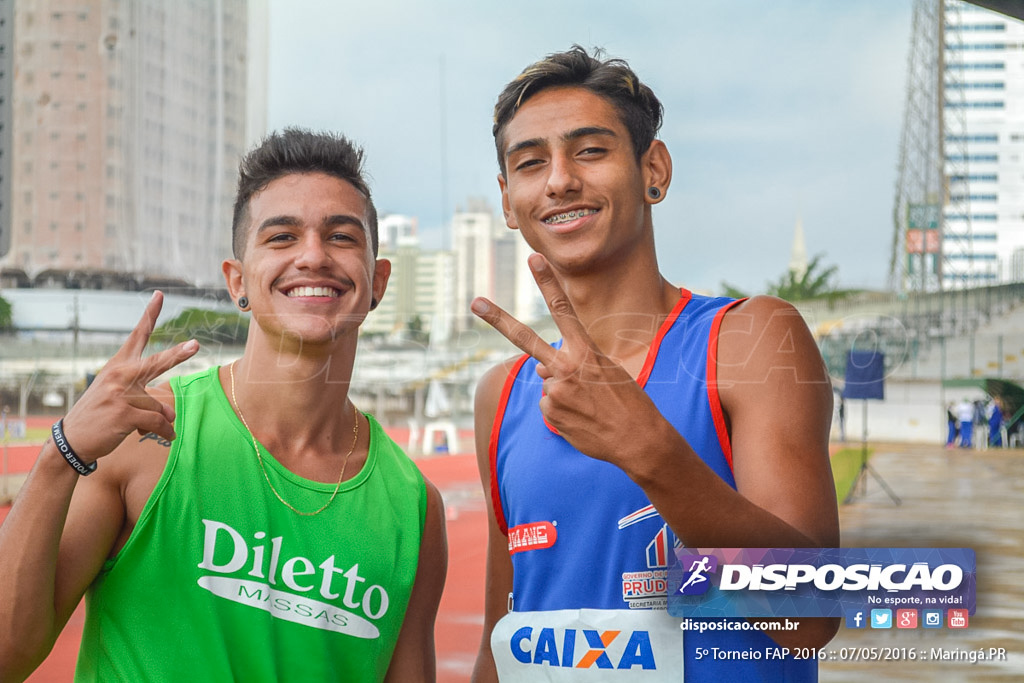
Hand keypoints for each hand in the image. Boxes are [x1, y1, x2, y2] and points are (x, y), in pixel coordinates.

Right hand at [60, 291, 199, 461]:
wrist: (72, 440)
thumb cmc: (99, 416)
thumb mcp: (118, 398)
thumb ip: (146, 397)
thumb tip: (170, 414)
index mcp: (117, 366)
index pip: (137, 336)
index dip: (150, 315)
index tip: (160, 295)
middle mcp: (119, 375)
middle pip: (157, 363)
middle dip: (178, 355)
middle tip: (195, 345)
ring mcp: (121, 394)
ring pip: (160, 405)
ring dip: (161, 420)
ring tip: (143, 428)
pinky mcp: (125, 413)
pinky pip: (158, 421)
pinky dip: (165, 432)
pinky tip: (165, 437)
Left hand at [471, 254, 663, 465]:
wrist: (638, 440)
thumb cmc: (628, 403)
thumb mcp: (608, 371)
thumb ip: (572, 362)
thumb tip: (539, 368)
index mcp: (586, 351)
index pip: (563, 310)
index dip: (547, 283)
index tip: (534, 260)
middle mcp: (566, 367)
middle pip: (526, 338)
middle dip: (498, 319)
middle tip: (475, 302)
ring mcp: (555, 390)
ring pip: (548, 381)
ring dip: (564, 391)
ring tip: (590, 405)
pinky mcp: (550, 412)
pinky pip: (550, 404)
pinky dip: (563, 410)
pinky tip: (583, 418)